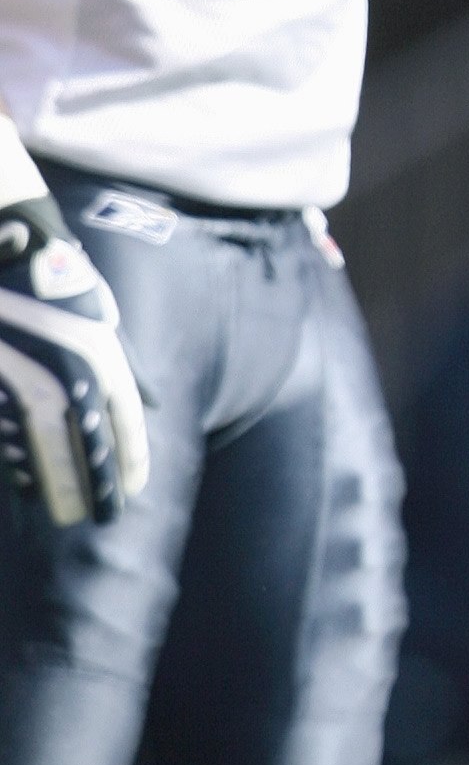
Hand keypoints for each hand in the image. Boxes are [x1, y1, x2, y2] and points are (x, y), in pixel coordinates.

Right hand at [0, 189, 149, 526]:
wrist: (6, 246)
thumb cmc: (56, 282)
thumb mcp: (103, 316)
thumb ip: (129, 365)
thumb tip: (157, 405)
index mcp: (101, 353)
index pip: (125, 420)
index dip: (132, 460)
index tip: (134, 491)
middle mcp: (66, 368)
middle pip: (87, 443)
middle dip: (96, 486)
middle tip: (103, 518)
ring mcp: (23, 375)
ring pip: (44, 445)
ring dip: (56, 483)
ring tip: (64, 512)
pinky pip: (9, 432)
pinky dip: (20, 461)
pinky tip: (29, 484)